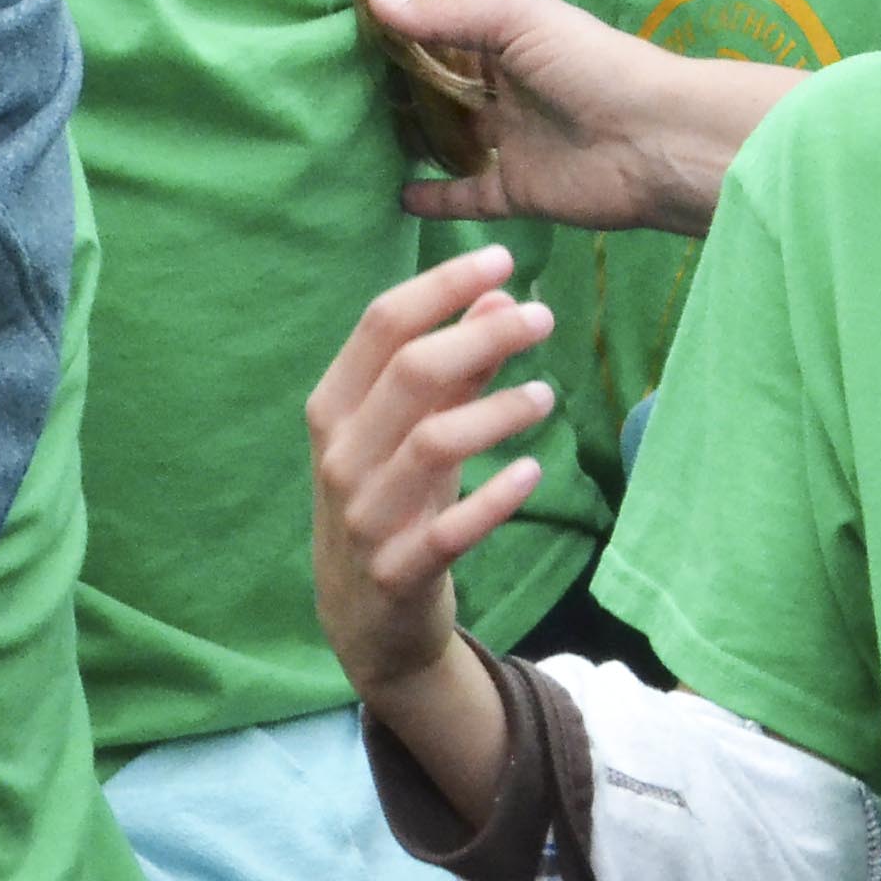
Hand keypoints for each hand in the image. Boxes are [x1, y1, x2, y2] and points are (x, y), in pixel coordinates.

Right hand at [308, 248, 558, 691]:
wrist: (364, 620)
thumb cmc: (391, 504)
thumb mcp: (410, 434)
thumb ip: (452, 370)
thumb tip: (498, 297)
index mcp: (333, 407)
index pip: (380, 325)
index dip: (441, 287)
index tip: (501, 260)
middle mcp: (340, 453)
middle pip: (410, 372)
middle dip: (481, 335)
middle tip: (543, 316)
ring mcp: (365, 513)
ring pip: (434, 442)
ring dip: (497, 410)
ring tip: (547, 394)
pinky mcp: (399, 568)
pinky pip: (452, 527)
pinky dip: (496, 496)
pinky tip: (532, 471)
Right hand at [374, 0, 800, 235]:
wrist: (658, 141)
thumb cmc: (592, 64)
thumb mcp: (517, 21)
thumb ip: (444, 17)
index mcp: (510, 31)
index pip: (454, 4)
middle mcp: (505, 81)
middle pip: (442, 71)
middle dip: (398, 68)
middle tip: (332, 64)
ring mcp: (510, 135)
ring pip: (449, 133)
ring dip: (411, 132)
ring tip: (349, 127)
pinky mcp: (517, 188)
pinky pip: (466, 195)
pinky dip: (434, 198)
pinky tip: (395, 194)